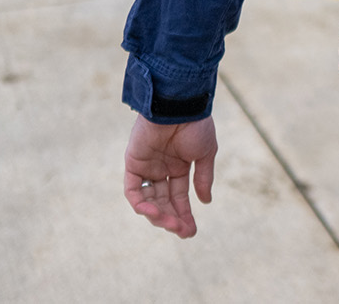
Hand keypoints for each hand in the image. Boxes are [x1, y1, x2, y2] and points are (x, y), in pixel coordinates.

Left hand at [124, 114, 216, 237]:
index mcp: (178, 166)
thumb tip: (205, 202)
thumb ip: (203, 178)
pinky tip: (154, 212)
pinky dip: (141, 204)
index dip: (185, 214)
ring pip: (149, 201)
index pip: (179, 197)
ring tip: (172, 224)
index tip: (191, 232)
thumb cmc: (195, 126)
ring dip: (158, 215)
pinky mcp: (133, 164)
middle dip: (173, 219)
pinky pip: (133, 191)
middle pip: (163, 202)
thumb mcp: (205, 154)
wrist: (179, 106)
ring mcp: (146, 167)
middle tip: (183, 231)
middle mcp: (161, 169)